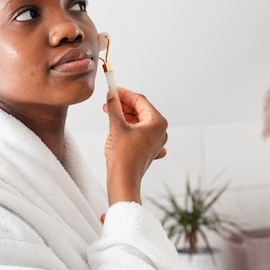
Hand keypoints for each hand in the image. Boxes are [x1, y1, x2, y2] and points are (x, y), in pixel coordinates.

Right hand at [102, 87, 167, 204]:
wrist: (123, 180)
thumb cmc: (123, 156)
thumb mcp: (116, 126)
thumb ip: (114, 108)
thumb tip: (111, 95)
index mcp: (157, 123)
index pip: (140, 101)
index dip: (125, 94)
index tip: (113, 89)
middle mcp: (160, 131)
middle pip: (141, 111)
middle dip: (124, 105)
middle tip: (109, 101)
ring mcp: (156, 141)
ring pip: (139, 122)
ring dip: (125, 116)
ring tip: (109, 113)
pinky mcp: (149, 150)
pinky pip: (140, 133)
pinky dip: (129, 128)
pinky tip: (118, 127)